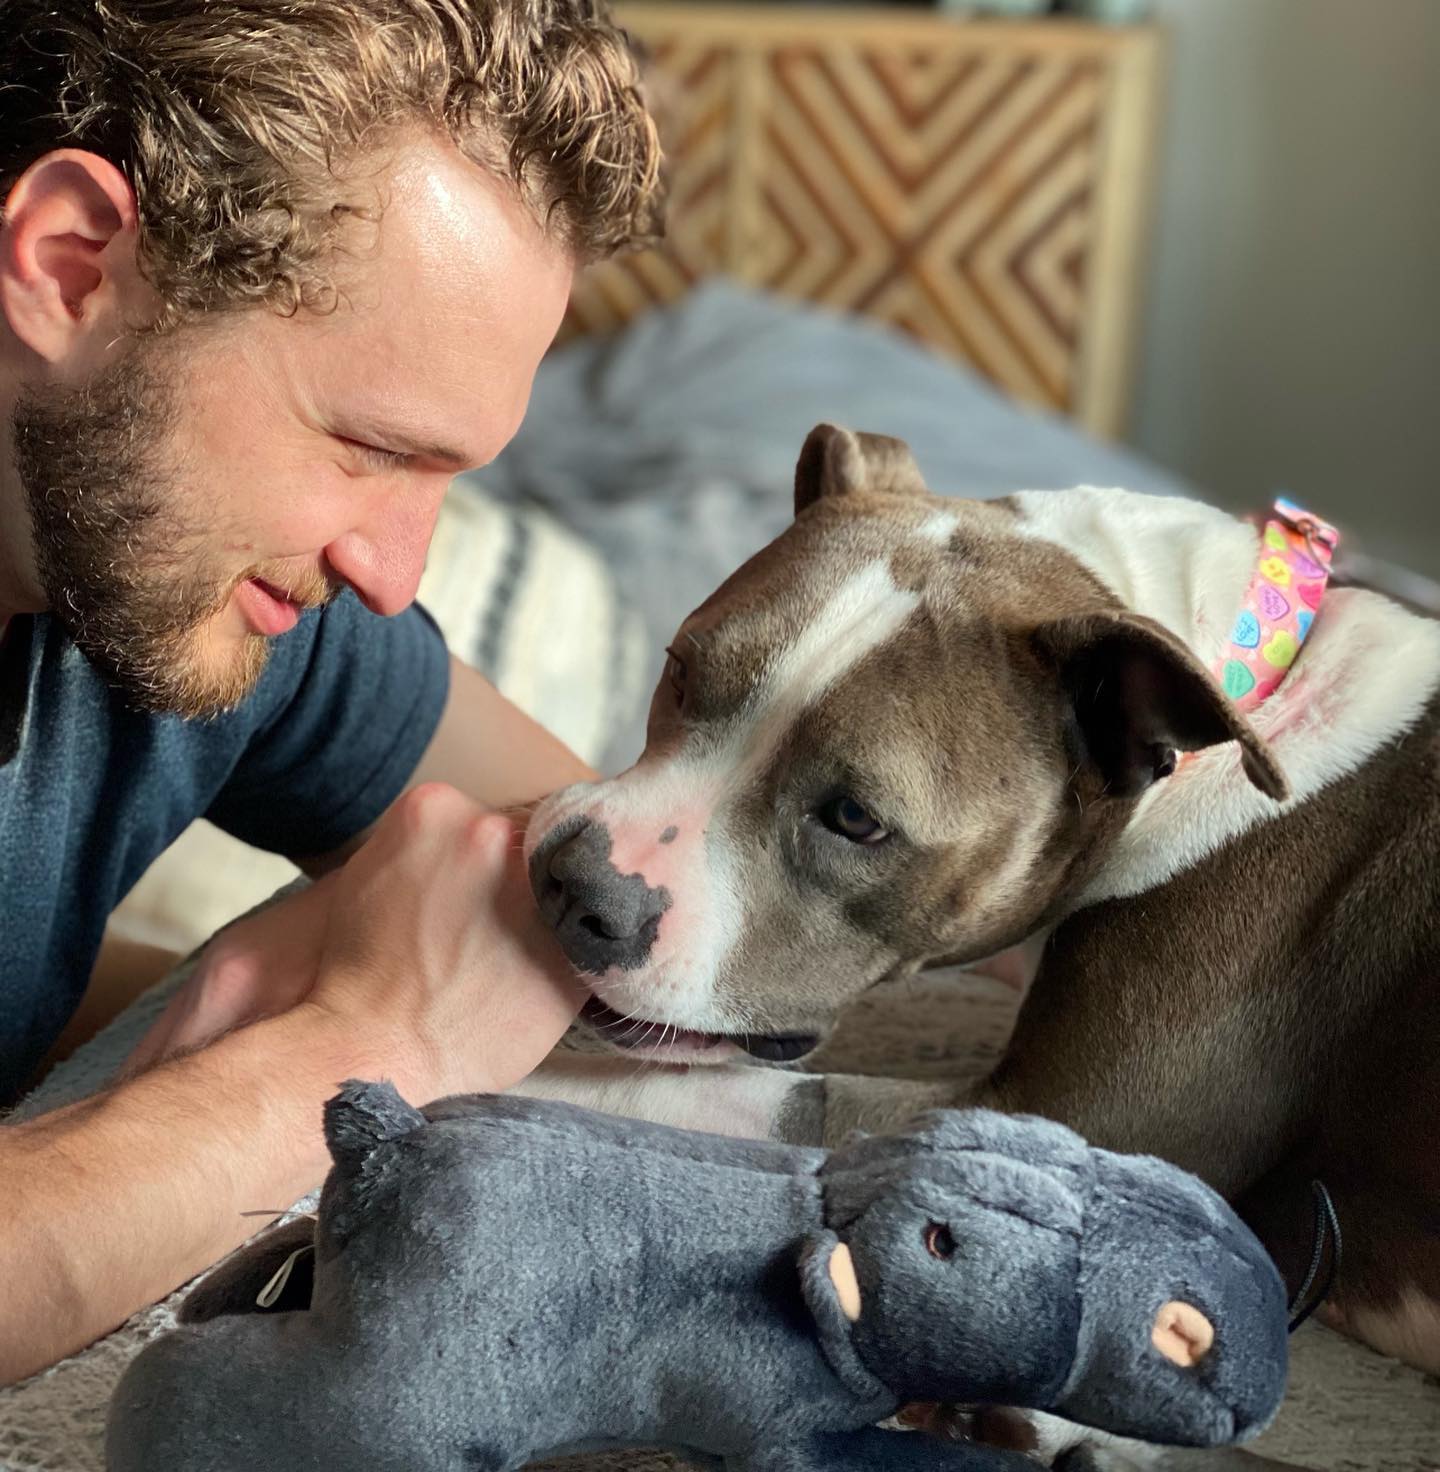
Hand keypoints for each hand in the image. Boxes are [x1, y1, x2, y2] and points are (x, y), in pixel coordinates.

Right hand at [127, 784, 584, 1099]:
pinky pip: (596, 940)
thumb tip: (470, 849)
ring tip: (523, 958)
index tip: (483, 896)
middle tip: (501, 931)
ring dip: (558, 916)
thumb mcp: (370, 882)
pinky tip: (549, 980)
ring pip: (570, 887)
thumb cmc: (355, 980)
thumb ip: (427, 850)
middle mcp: (492, 833)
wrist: (367, 1054)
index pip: (495, 816)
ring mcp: (534, 888)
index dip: (495, 861)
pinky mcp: (569, 946)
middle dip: (526, 883)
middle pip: (535, 844)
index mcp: (435, 807)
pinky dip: (582, 956)